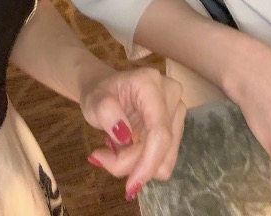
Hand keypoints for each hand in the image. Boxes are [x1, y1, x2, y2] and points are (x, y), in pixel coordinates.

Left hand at [79, 66, 184, 199]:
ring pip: (165, 159)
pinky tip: (125, 149)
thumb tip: (125, 136)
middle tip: (103, 158)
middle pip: (162, 148)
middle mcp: (171, 95)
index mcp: (150, 84)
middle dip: (133, 163)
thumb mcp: (93, 101)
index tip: (130, 187)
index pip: (159, 131)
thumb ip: (106, 114)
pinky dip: (142, 163)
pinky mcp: (176, 127)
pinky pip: (163, 159)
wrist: (107, 89)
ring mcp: (176, 111)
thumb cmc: (99, 93)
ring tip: (113, 150)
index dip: (148, 162)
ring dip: (137, 164)